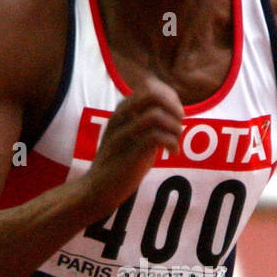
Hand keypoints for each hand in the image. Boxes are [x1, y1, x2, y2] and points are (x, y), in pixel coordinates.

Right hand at [80, 79, 183, 217]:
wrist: (98, 189)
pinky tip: (171, 153)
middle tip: (178, 126)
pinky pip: (155, 137)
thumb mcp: (133, 134)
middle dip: (174, 108)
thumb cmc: (120, 162)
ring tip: (175, 142)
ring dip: (174, 128)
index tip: (176, 117)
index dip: (171, 99)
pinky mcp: (129, 154)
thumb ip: (147, 121)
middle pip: (152, 95)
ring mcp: (123, 135)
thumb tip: (174, 110)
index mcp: (121, 111)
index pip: (150, 88)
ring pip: (155, 115)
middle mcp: (120, 118)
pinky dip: (171, 143)